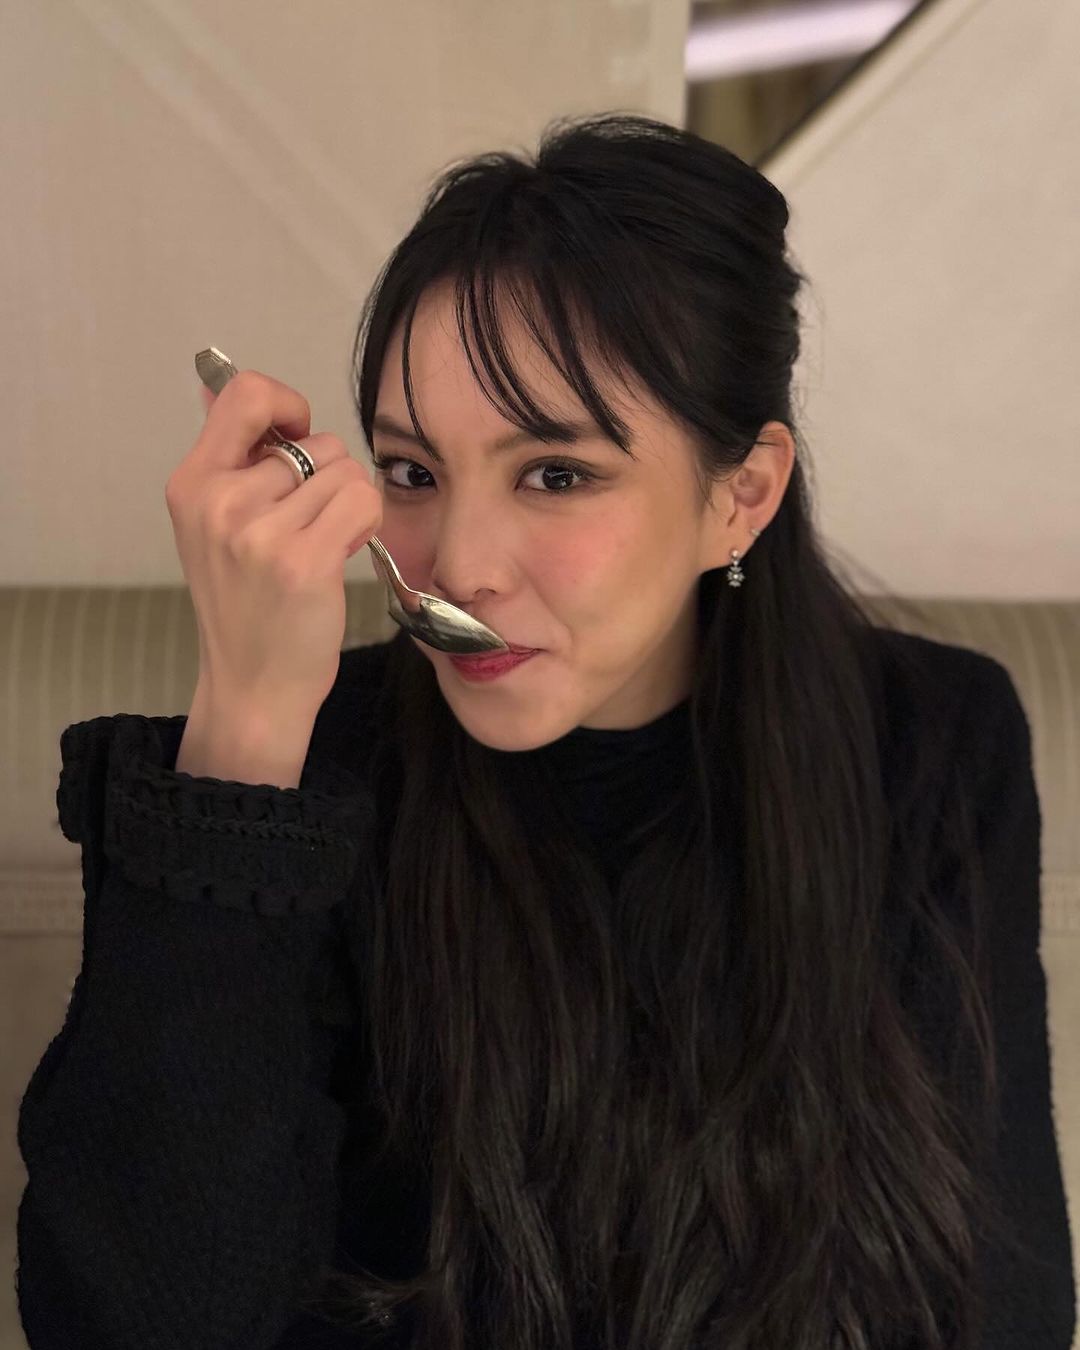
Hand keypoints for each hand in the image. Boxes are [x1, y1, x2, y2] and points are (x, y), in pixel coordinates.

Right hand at [166, 368, 381, 717]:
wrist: (253, 685)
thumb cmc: (245, 606)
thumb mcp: (213, 525)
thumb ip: (227, 458)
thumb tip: (216, 386)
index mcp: (192, 484)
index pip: (245, 393)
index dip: (287, 405)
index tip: (295, 442)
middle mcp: (219, 502)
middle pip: (315, 441)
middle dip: (328, 478)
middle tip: (308, 525)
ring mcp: (259, 533)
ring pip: (346, 471)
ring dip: (349, 505)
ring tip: (323, 545)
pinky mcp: (304, 561)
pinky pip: (363, 501)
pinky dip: (367, 524)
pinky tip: (344, 552)